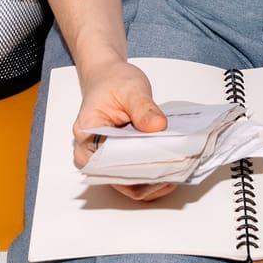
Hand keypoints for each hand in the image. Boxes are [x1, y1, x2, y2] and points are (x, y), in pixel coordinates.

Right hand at [72, 58, 173, 201]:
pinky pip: (133, 178)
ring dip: (151, 182)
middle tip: (175, 170)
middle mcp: (90, 153)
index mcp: (87, 134)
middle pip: (119, 178)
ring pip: (127, 183)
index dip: (135, 167)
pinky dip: (151, 177)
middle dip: (147, 178)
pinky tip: (169, 170)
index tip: (160, 163)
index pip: (109, 162)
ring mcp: (103, 161)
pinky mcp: (116, 162)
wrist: (107, 78)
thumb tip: (157, 126)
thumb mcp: (131, 88)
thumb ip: (143, 108)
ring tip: (175, 172)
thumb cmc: (112, 82)